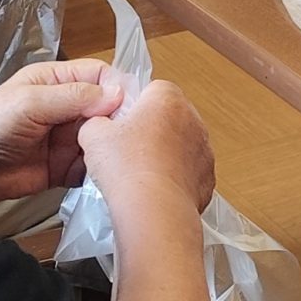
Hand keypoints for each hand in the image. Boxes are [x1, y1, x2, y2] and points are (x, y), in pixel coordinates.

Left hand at [0, 61, 121, 199]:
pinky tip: (109, 176)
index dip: (119, 87)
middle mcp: (66, 108)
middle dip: (120, 121)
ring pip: (102, 139)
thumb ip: (73, 98)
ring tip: (124, 159)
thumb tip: (118, 95)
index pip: (100, 76)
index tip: (134, 106)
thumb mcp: (31, 103)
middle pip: (107, 109)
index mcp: (57, 81)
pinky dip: (99, 172)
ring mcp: (65, 139)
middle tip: (133, 137)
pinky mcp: (62, 168)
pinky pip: (89, 167)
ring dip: (112, 148)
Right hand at [80, 78, 214, 211]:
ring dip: (164, 154)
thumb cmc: (127, 168)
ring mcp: (204, 149)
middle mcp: (193, 119)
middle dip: (149, 130)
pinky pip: (188, 171)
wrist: (154, 211)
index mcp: (168, 99)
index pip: (151, 89)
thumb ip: (96, 121)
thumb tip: (98, 126)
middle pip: (167, 117)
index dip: (132, 107)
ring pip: (179, 145)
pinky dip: (174, 178)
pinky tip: (155, 189)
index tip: (118, 124)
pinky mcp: (207, 177)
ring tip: (139, 173)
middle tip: (125, 150)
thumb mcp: (93, 135)